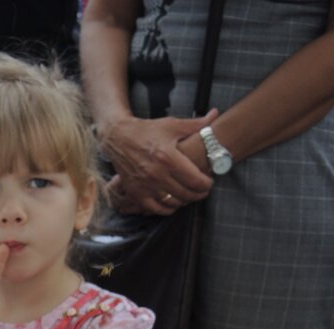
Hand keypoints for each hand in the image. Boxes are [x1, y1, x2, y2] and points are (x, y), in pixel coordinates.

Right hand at [98, 112, 218, 214]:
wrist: (118, 137)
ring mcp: (145, 186)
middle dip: (199, 193)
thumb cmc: (146, 130)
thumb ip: (195, 124)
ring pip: (173, 203)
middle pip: (187, 194)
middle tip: (203, 189)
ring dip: (185, 201)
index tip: (209, 181)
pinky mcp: (135, 193)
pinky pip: (156, 209)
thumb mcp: (172, 125)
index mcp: (168, 158)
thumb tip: (215, 114)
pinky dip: (167, 209)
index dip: (207, 184)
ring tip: (189, 194)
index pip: (196, 180)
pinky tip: (173, 202)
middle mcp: (157, 174)